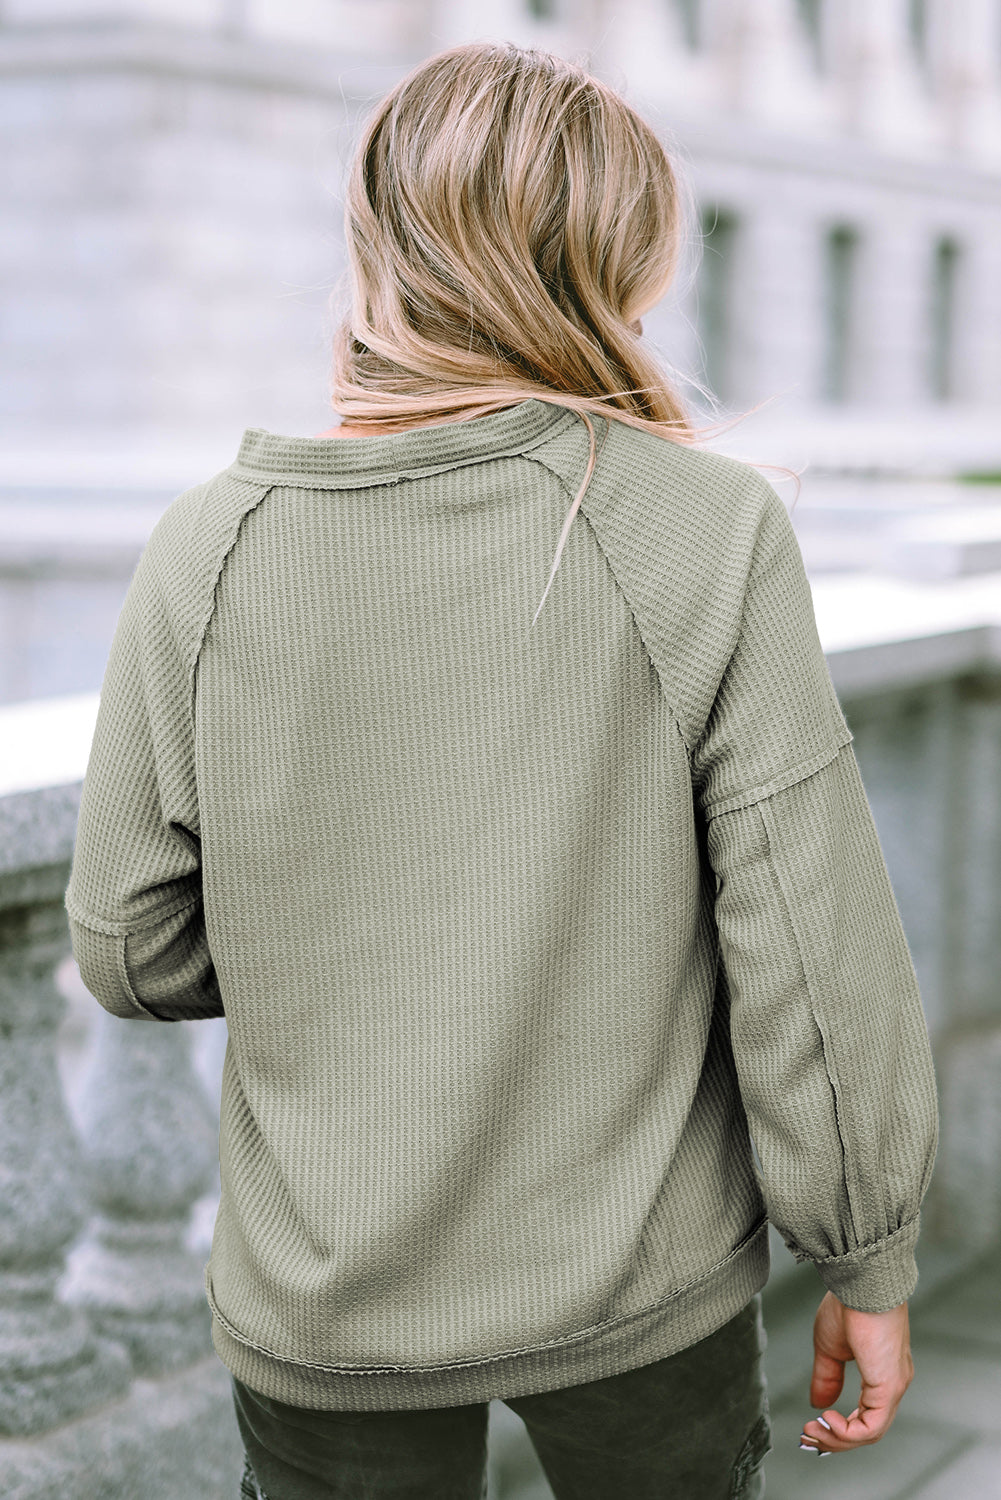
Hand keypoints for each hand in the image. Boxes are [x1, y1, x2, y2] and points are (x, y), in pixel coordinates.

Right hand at [799, 1292, 913, 1455]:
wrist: (861, 1282)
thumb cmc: (850, 1302)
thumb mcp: (829, 1346)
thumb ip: (826, 1377)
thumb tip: (818, 1402)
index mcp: (882, 1372)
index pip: (866, 1415)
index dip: (839, 1428)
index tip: (812, 1427)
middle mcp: (892, 1382)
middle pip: (868, 1430)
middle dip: (834, 1439)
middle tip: (807, 1437)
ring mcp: (893, 1386)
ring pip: (870, 1433)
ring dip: (837, 1438)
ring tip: (813, 1430)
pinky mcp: (889, 1386)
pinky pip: (871, 1427)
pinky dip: (847, 1432)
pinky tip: (827, 1420)